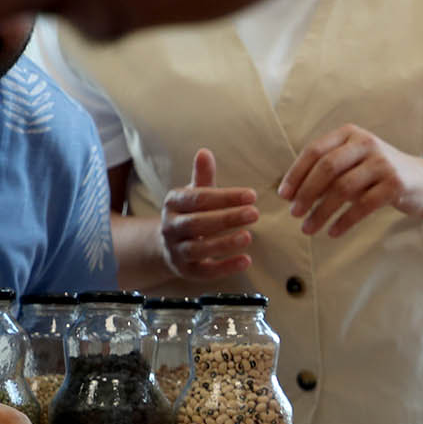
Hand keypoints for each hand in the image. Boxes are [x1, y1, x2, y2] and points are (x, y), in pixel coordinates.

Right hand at [159, 148, 258, 279]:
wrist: (167, 244)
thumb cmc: (190, 212)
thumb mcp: (194, 193)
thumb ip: (203, 177)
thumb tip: (204, 152)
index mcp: (173, 203)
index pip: (198, 198)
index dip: (225, 197)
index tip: (252, 195)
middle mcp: (171, 227)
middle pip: (198, 223)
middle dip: (227, 218)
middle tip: (255, 213)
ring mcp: (177, 250)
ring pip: (198, 248)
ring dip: (224, 243)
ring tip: (249, 236)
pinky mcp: (186, 270)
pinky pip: (205, 271)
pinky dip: (225, 268)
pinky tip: (247, 261)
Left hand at [277, 125, 422, 237]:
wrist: (422, 180)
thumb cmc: (377, 174)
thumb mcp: (352, 164)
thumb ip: (326, 173)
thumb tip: (292, 194)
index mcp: (349, 134)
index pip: (315, 150)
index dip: (296, 174)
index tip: (284, 196)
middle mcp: (366, 144)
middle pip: (327, 168)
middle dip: (306, 193)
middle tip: (294, 214)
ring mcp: (382, 163)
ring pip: (343, 188)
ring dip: (322, 211)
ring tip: (308, 228)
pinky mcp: (395, 184)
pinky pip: (363, 206)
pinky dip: (344, 221)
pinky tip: (333, 232)